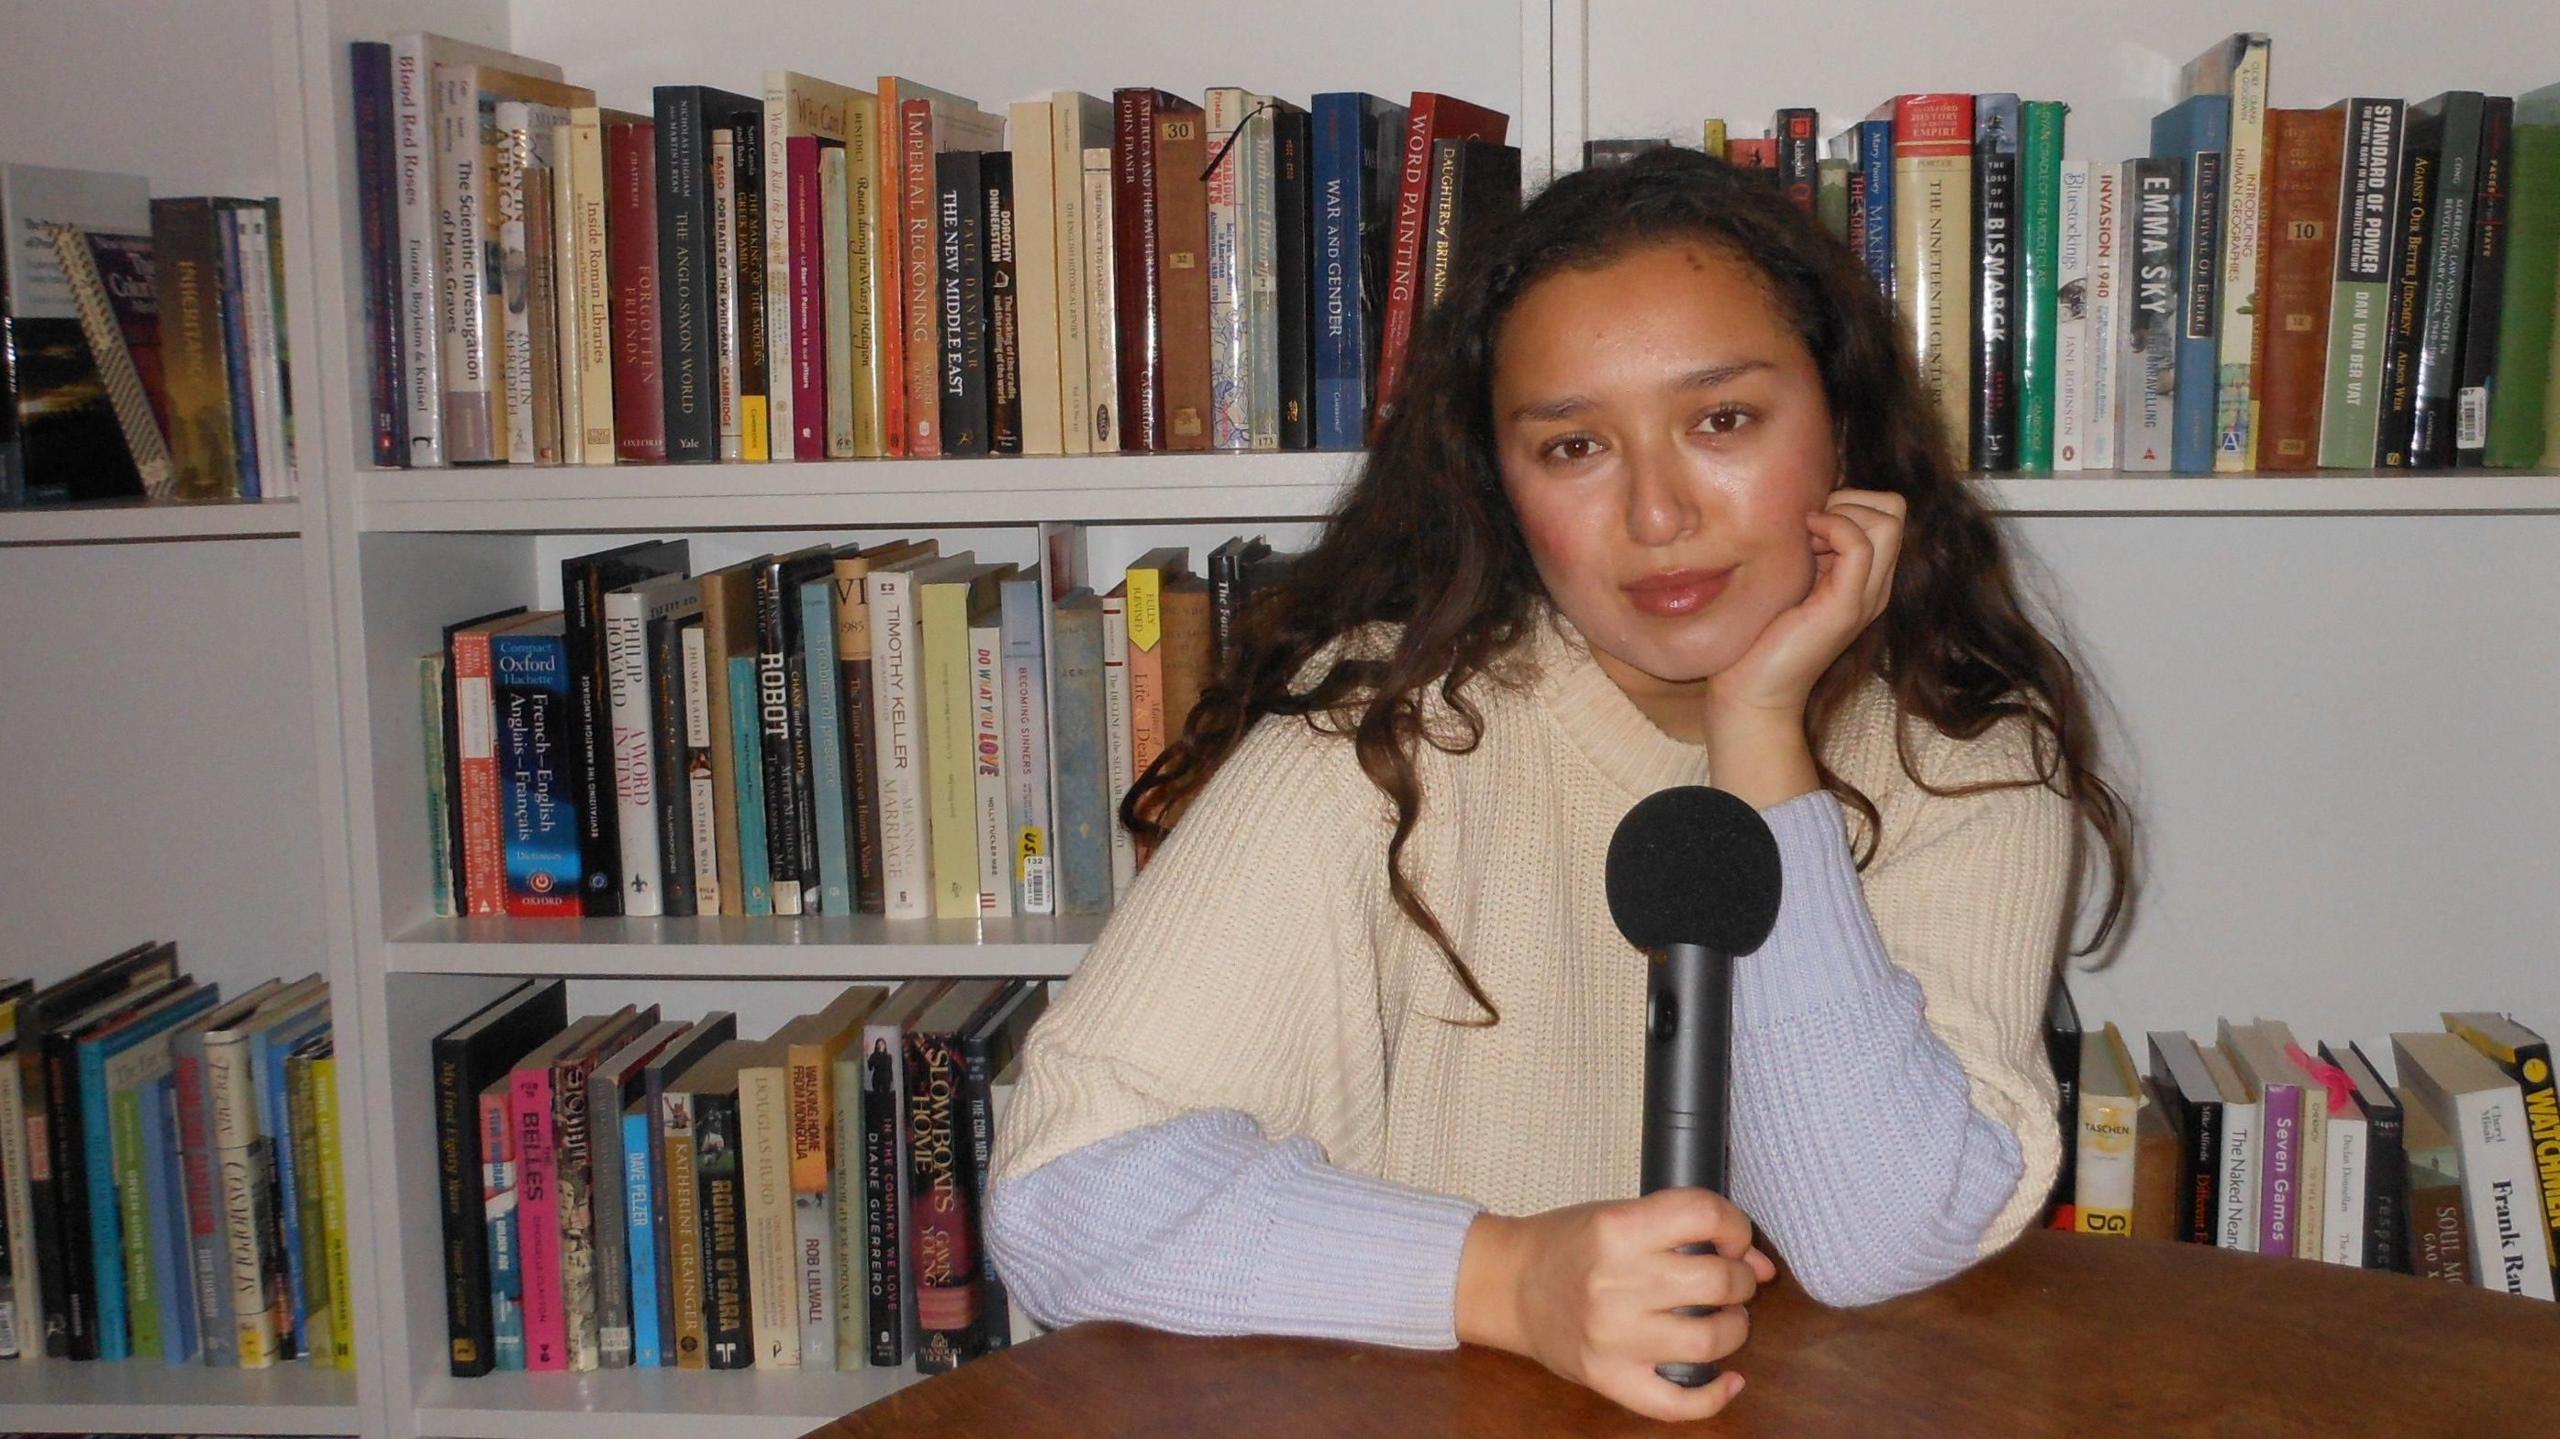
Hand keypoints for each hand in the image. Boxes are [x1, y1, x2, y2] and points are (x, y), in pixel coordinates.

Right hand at [1455, 1188, 1778, 1421]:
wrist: (1506, 1284)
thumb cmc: (1565, 1245)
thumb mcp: (1617, 1216)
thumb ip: (1681, 1230)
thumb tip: (1757, 1261)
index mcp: (1617, 1229)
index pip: (1704, 1215)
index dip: (1735, 1226)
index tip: (1732, 1238)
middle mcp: (1616, 1283)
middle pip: (1717, 1280)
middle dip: (1740, 1279)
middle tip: (1730, 1280)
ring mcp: (1613, 1336)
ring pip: (1710, 1340)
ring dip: (1734, 1328)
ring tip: (1724, 1319)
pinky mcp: (1609, 1377)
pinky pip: (1677, 1401)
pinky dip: (1715, 1396)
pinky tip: (1729, 1380)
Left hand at [1703, 487, 1906, 720]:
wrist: (1752, 692)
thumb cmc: (1759, 636)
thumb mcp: (1789, 578)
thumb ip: (1806, 547)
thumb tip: (1803, 504)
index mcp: (1865, 577)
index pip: (1887, 511)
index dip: (1848, 502)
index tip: (1807, 524)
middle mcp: (1876, 585)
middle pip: (1894, 509)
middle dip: (1848, 499)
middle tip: (1807, 527)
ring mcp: (1867, 596)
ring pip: (1888, 519)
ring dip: (1841, 512)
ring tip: (1804, 539)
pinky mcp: (1847, 606)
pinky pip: (1860, 544)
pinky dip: (1833, 527)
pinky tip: (1803, 542)